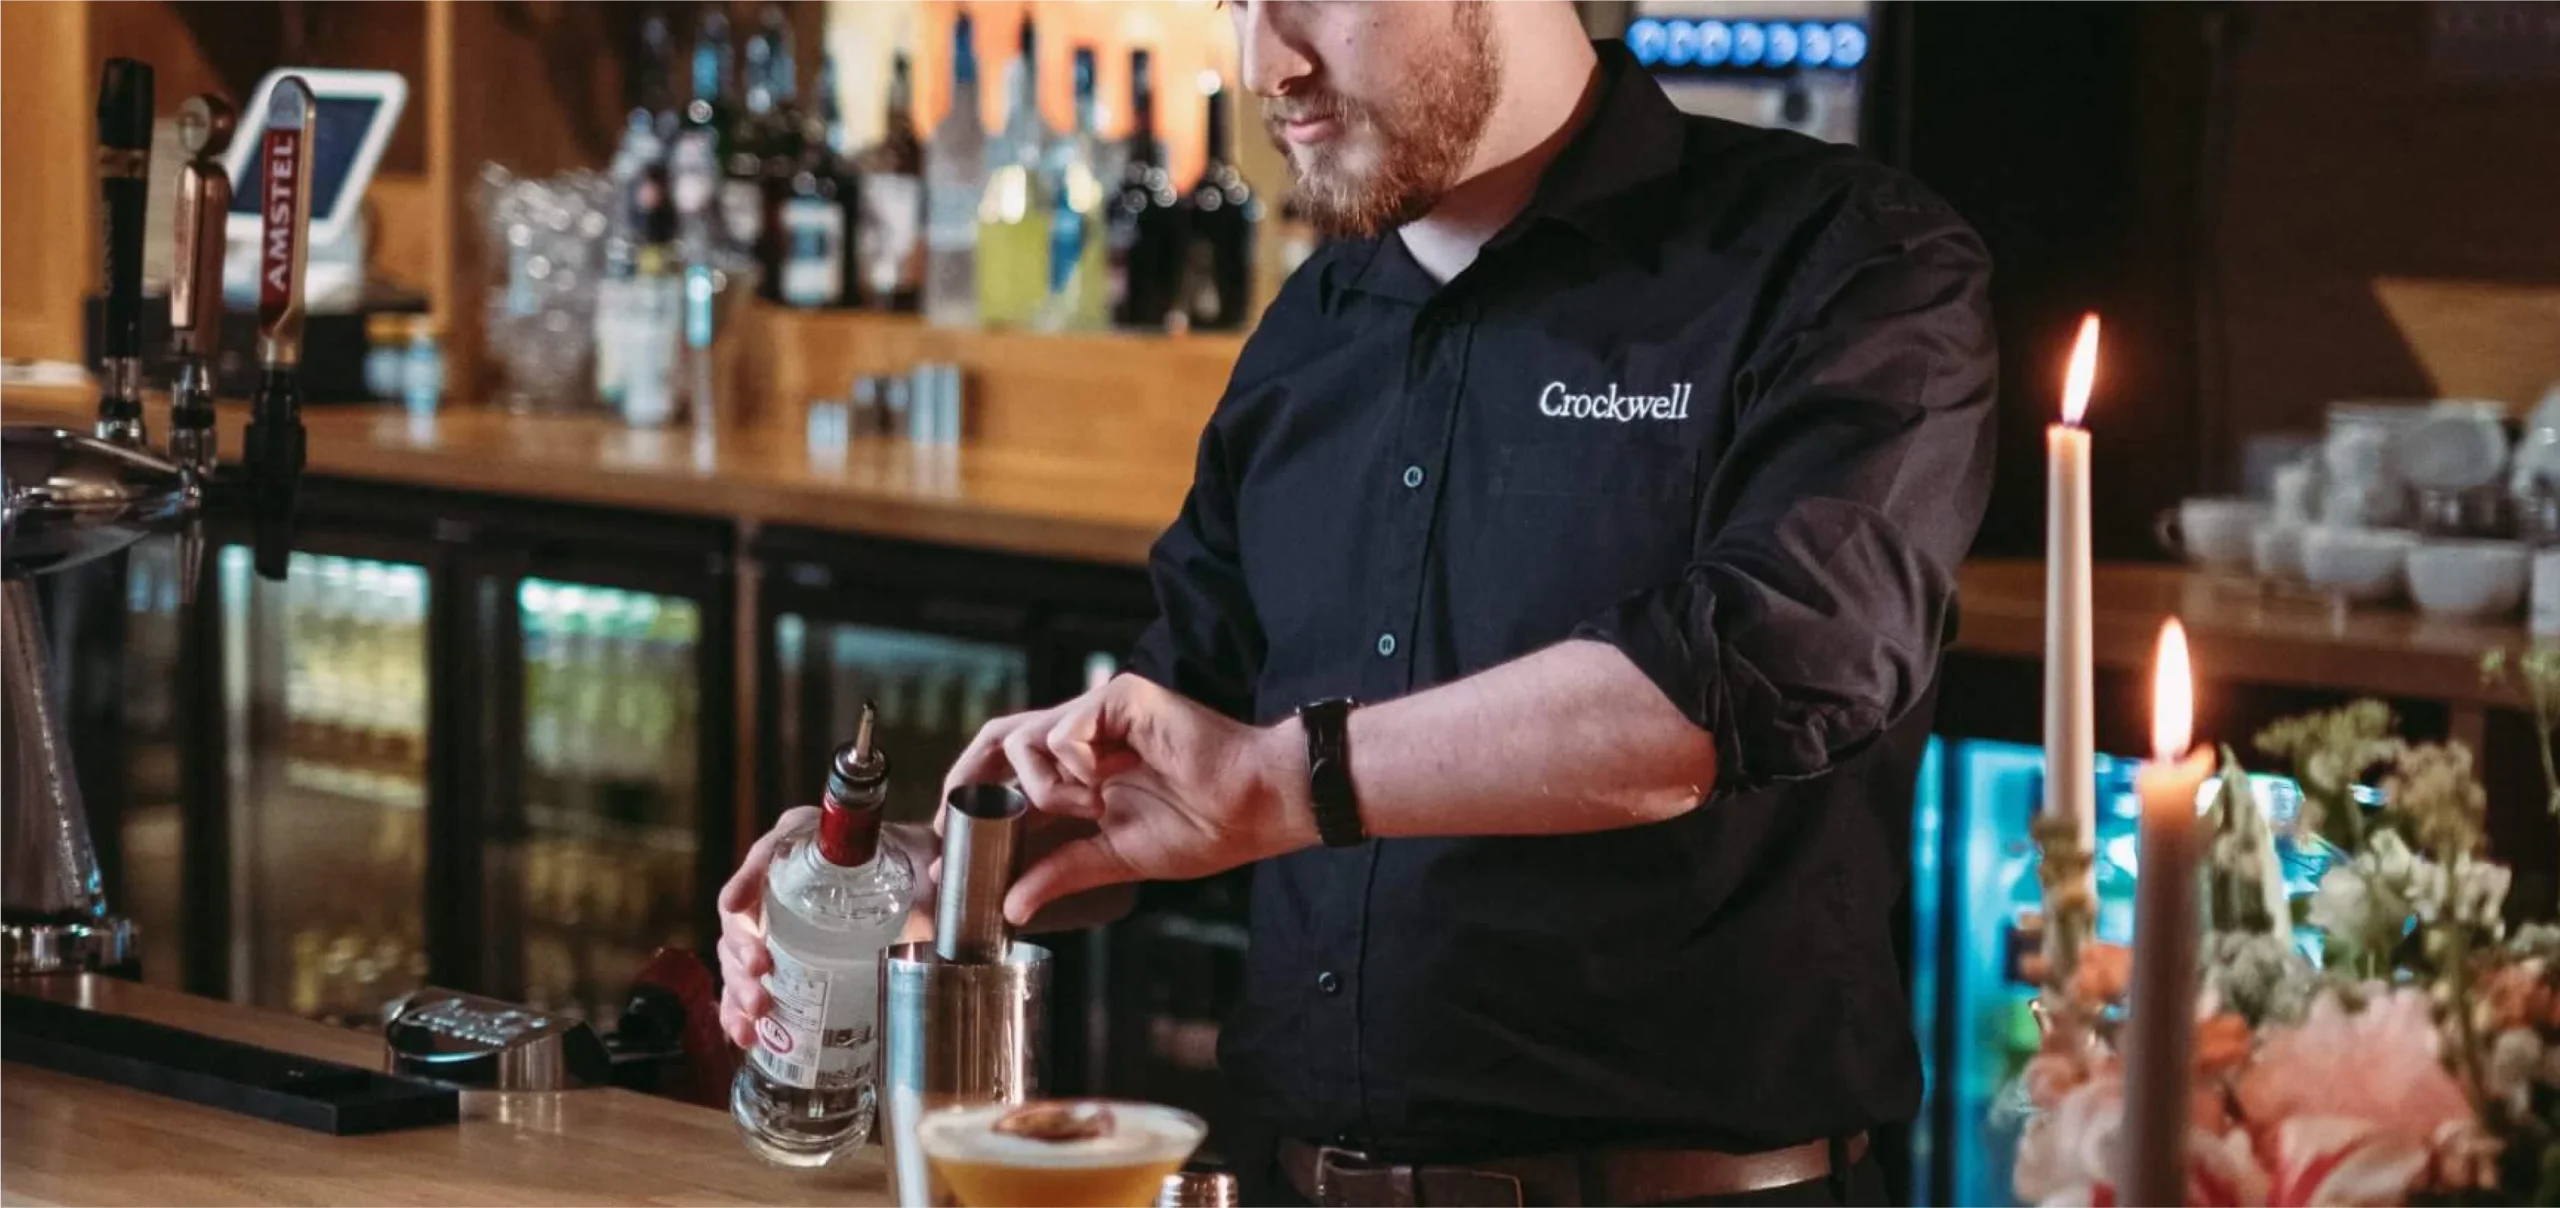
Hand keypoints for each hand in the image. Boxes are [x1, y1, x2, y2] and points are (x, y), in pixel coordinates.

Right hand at [715, 810, 934, 1049]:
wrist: (917, 886)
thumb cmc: (911, 863)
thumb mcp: (922, 857)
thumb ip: (934, 863)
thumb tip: (936, 873)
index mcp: (807, 844)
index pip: (767, 854)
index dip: (747, 879)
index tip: (737, 906)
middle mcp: (779, 880)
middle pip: (743, 913)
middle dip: (741, 947)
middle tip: (761, 973)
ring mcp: (773, 923)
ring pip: (736, 953)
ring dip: (739, 986)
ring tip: (756, 1014)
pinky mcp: (777, 958)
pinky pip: (746, 983)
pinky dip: (740, 1010)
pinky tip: (747, 1035)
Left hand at [966, 674, 1314, 925]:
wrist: (1256, 807)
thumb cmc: (1206, 827)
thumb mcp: (1116, 859)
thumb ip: (1061, 873)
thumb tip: (1012, 907)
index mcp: (1080, 774)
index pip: (1007, 779)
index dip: (968, 804)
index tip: (944, 844)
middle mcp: (1083, 738)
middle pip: (997, 740)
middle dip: (965, 779)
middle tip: (955, 819)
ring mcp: (1099, 715)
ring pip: (1023, 739)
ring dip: (1042, 787)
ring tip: (1089, 807)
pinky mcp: (1120, 698)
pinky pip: (1064, 730)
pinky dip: (1074, 765)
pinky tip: (1109, 783)